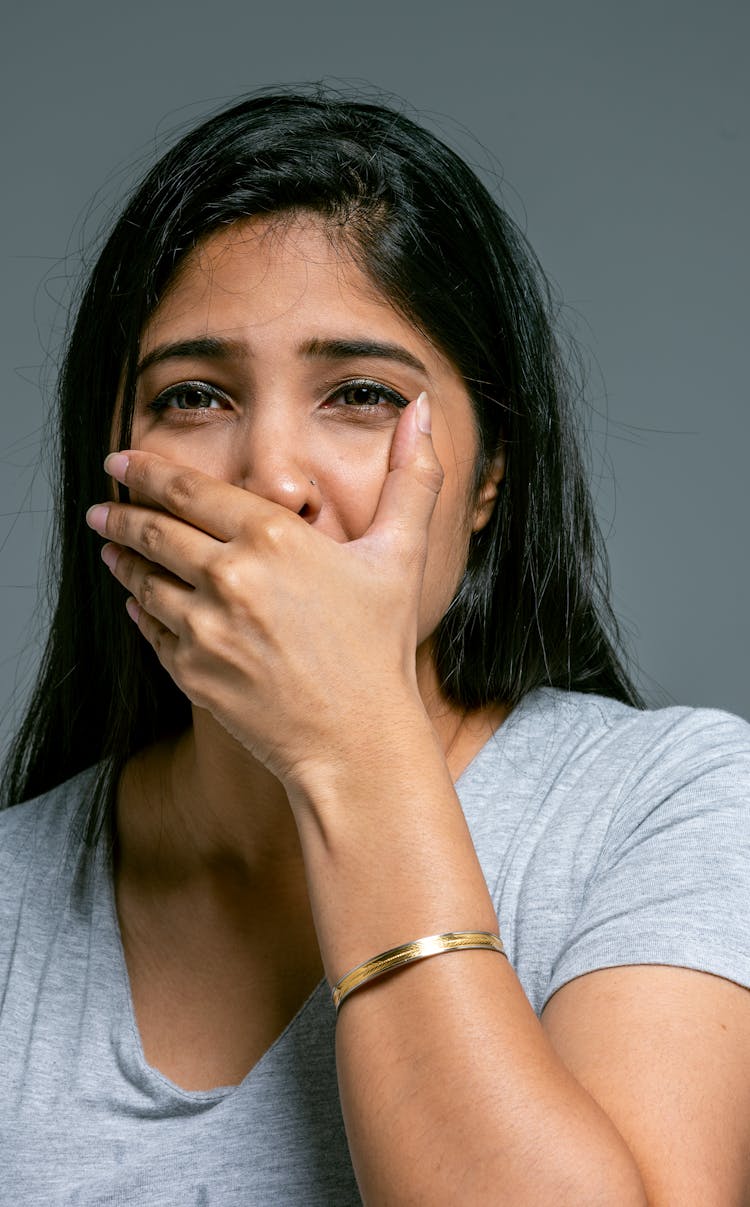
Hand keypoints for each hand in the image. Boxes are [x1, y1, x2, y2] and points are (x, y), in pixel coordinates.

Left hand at [86, 393, 442, 784]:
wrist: (357, 742)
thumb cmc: (381, 647)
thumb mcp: (402, 553)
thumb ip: (411, 476)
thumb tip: (422, 407)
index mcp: (273, 537)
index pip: (188, 490)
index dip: (145, 471)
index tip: (118, 461)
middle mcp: (229, 577)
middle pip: (154, 531)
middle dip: (120, 513)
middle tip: (101, 505)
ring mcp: (204, 628)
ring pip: (144, 581)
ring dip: (123, 560)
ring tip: (111, 549)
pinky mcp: (191, 672)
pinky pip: (151, 631)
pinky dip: (140, 611)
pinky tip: (136, 603)